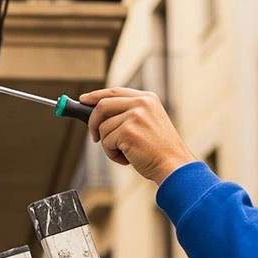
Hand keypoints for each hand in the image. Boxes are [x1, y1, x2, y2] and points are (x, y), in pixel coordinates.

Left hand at [79, 87, 196, 183]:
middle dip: (92, 122)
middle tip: (95, 137)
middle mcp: (141, 103)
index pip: (114, 92)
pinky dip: (112, 154)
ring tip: (126, 153)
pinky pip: (106, 142)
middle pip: (102, 105)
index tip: (84, 99)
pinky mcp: (128, 131)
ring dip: (109, 145)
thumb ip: (127, 114)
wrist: (173, 165)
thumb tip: (98, 115)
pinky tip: (128, 158)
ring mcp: (135, 116)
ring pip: (103, 128)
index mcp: (147, 98)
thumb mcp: (147, 123)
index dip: (96, 95)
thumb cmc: (159, 150)